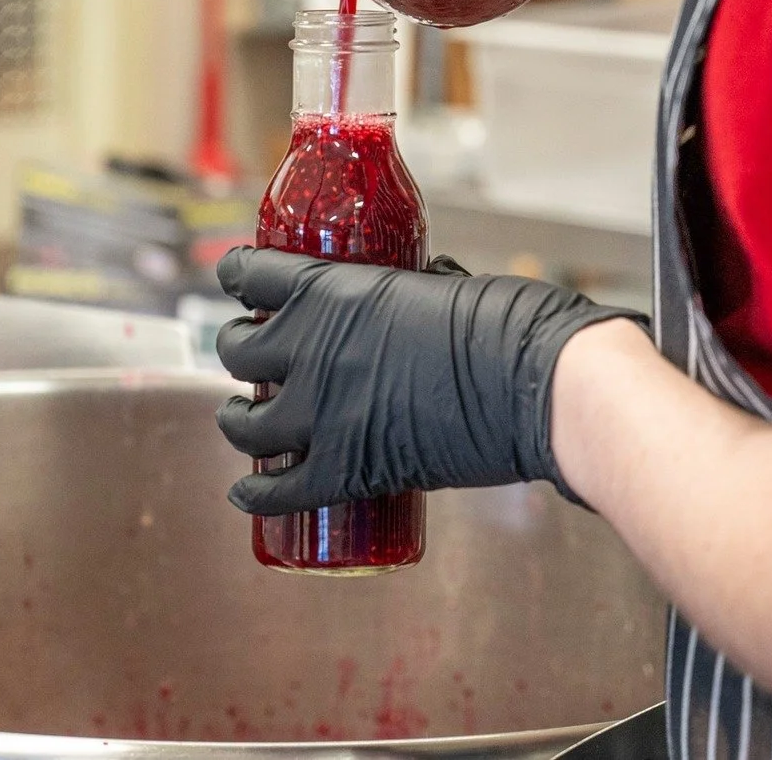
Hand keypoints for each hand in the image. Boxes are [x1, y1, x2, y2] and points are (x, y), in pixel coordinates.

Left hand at [214, 246, 651, 514]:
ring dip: (235, 422)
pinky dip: (255, 495)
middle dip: (239, 350)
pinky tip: (245, 493)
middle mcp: (312, 348)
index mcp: (332, 290)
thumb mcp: (442, 280)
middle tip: (249, 355)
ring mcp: (322, 412)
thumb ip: (412, 285)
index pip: (253, 276)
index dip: (238, 278)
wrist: (536, 383)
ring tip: (238, 419)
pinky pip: (278, 491)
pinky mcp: (346, 468)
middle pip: (239, 351)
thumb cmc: (506, 321)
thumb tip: (422, 283)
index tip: (237, 282)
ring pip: (245, 424)